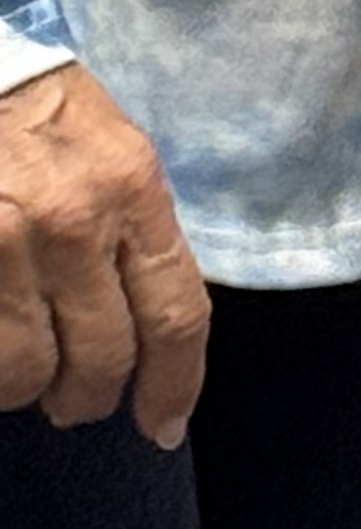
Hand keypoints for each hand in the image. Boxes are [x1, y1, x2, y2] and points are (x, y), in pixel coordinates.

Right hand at [0, 63, 208, 440]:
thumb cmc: (37, 104)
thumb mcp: (109, 146)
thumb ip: (132, 226)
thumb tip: (143, 322)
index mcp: (132, 186)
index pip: (175, 313)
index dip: (175, 384)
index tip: (164, 423)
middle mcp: (73, 222)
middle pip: (102, 359)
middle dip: (90, 397)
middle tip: (76, 399)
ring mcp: (2, 246)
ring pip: (24, 374)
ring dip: (25, 387)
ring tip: (24, 363)